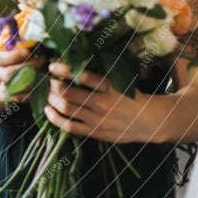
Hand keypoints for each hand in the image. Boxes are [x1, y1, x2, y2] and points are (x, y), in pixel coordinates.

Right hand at [0, 47, 45, 102]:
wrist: (11, 77)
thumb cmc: (19, 58)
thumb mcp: (17, 48)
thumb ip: (23, 44)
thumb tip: (35, 37)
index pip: (2, 59)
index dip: (15, 56)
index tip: (28, 51)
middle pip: (9, 74)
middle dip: (27, 67)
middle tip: (42, 60)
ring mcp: (5, 87)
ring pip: (17, 86)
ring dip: (33, 79)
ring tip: (45, 72)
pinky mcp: (14, 98)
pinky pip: (24, 97)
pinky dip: (35, 90)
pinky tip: (44, 83)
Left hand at [44, 62, 160, 143]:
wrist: (149, 121)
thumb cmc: (132, 97)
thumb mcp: (120, 82)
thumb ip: (99, 77)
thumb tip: (73, 66)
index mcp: (110, 87)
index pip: (83, 76)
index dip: (64, 69)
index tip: (52, 65)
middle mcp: (102, 102)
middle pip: (69, 93)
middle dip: (54, 85)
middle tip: (50, 81)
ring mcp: (98, 119)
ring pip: (66, 108)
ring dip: (52, 99)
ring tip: (49, 94)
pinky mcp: (95, 132)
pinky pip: (69, 126)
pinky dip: (55, 118)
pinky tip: (48, 110)